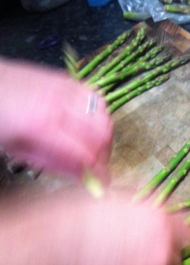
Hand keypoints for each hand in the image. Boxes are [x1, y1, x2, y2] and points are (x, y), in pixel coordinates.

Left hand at [0, 57, 112, 180]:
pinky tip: (90, 124)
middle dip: (104, 155)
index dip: (98, 173)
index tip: (101, 182)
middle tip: (96, 165)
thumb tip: (82, 175)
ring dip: (104, 135)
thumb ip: (53, 163)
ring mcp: (66, 91)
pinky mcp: (68, 81)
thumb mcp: (20, 150)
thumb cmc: (1, 120)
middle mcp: (60, 107)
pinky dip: (100, 114)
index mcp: (43, 128)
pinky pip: (97, 98)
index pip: (85, 155)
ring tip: (94, 145)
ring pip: (104, 116)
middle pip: (102, 135)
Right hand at [0, 186, 189, 264]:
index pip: (187, 231)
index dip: (177, 233)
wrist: (46, 256)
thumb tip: (149, 208)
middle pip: (174, 258)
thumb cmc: (71, 222)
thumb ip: (140, 206)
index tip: (171, 237)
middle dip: (158, 256)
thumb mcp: (111, 199)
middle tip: (131, 255)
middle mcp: (161, 255)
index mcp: (159, 224)